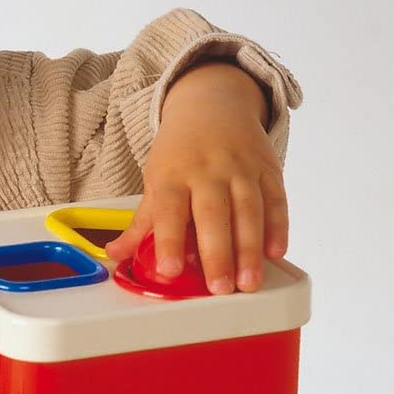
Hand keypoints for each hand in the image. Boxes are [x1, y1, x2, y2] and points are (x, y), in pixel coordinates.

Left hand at [104, 63, 287, 293]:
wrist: (211, 105)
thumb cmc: (179, 152)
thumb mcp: (155, 180)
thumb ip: (141, 223)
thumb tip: (115, 254)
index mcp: (172, 176)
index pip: (169, 211)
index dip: (169, 241)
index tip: (170, 271)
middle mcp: (207, 171)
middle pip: (213, 214)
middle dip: (218, 254)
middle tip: (220, 289)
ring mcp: (240, 168)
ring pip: (248, 210)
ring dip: (250, 250)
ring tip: (248, 283)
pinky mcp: (268, 168)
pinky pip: (275, 199)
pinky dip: (278, 227)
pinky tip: (275, 253)